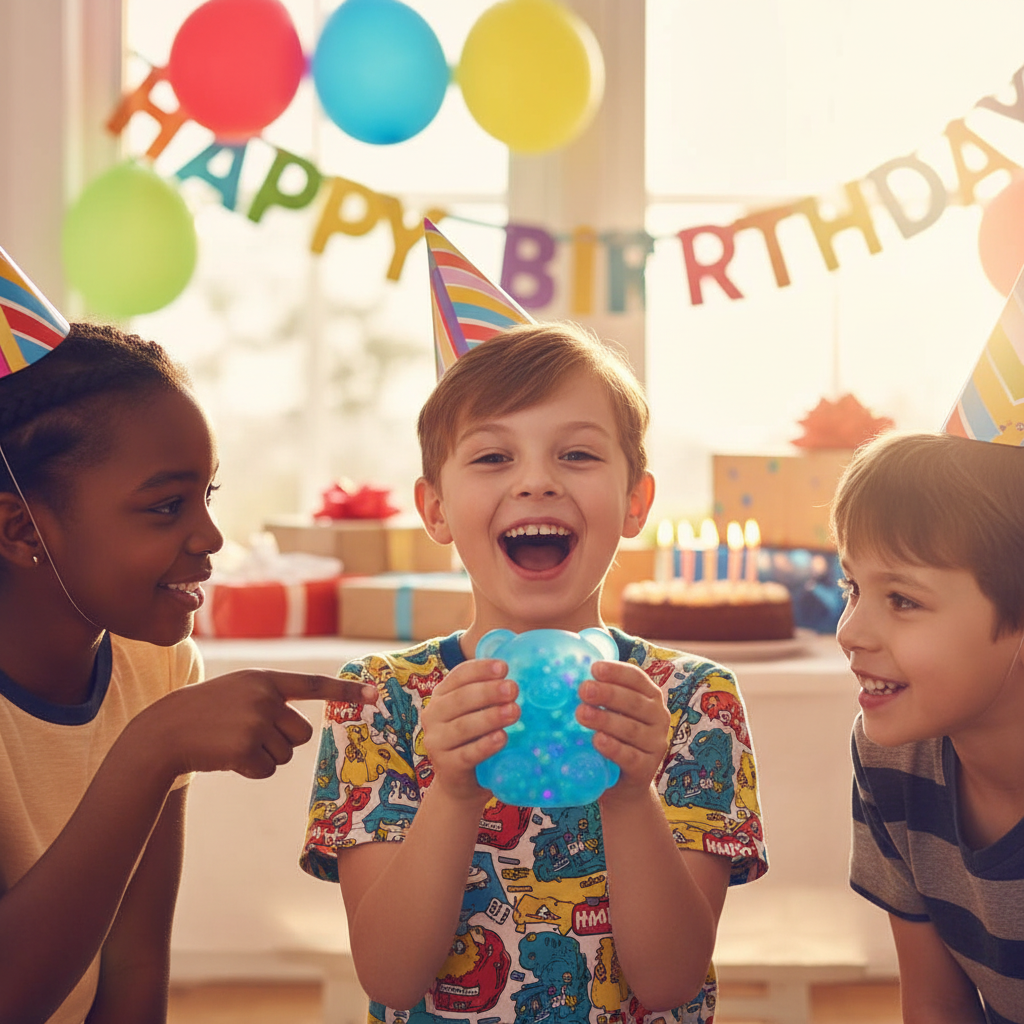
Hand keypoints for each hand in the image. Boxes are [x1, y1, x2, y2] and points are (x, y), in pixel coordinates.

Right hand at [136, 670, 377, 780]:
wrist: (165, 730)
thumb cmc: (206, 713)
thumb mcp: (240, 691)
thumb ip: (271, 699)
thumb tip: (304, 729)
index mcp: (265, 679)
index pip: (313, 684)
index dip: (345, 691)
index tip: (374, 695)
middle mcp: (264, 698)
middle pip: (302, 733)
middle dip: (284, 741)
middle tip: (252, 736)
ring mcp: (255, 722)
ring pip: (286, 754)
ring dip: (264, 755)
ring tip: (233, 742)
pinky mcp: (245, 748)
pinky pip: (268, 769)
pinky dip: (251, 769)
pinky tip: (227, 756)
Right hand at [420, 658, 518, 801]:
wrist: (460, 784)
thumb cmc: (474, 739)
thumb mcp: (477, 712)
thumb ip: (491, 695)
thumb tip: (523, 676)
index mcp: (441, 695)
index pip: (459, 676)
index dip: (481, 669)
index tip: (505, 667)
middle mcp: (433, 715)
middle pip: (461, 699)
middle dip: (489, 692)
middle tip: (514, 689)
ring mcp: (436, 742)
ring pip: (463, 726)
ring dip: (490, 717)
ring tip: (515, 711)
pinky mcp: (446, 767)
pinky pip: (467, 754)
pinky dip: (485, 746)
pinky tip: (502, 738)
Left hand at [576, 661, 670, 800]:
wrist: (623, 785)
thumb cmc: (612, 736)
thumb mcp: (610, 711)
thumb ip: (599, 688)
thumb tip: (573, 657)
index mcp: (650, 697)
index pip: (637, 678)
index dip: (616, 672)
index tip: (593, 668)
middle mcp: (658, 717)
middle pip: (634, 702)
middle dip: (608, 694)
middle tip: (582, 690)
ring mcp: (655, 744)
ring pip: (631, 729)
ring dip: (605, 720)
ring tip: (581, 714)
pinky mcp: (647, 769)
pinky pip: (630, 757)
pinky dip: (613, 748)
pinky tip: (597, 740)